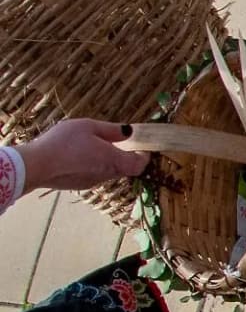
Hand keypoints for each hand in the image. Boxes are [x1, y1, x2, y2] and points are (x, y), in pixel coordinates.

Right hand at [16, 119, 149, 191]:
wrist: (36, 165)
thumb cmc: (63, 143)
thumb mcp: (88, 127)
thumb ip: (111, 130)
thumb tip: (129, 132)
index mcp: (114, 161)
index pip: (140, 165)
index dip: (143, 156)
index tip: (141, 146)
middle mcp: (107, 175)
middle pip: (124, 168)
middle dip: (124, 155)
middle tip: (116, 142)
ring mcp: (92, 182)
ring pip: (107, 171)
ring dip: (106, 160)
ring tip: (91, 145)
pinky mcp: (79, 185)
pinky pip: (92, 174)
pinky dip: (91, 165)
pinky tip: (76, 155)